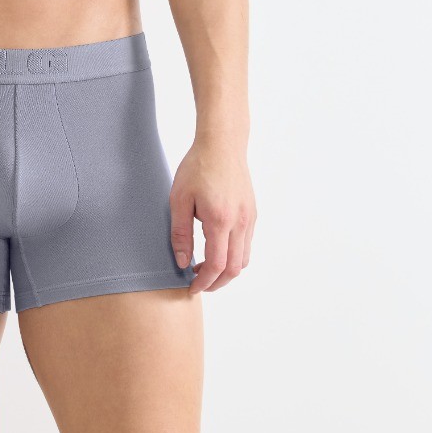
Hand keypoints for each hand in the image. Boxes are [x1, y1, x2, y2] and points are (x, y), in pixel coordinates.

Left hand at [169, 139, 255, 292]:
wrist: (222, 144)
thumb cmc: (197, 167)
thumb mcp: (179, 198)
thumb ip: (180, 233)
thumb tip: (182, 262)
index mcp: (220, 221)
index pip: (217, 266)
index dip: (204, 282)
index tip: (191, 288)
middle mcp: (240, 223)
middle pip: (235, 269)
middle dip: (216, 283)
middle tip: (198, 283)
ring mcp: (249, 219)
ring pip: (244, 259)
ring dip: (227, 271)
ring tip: (205, 268)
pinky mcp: (252, 213)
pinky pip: (247, 244)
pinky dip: (234, 256)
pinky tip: (216, 249)